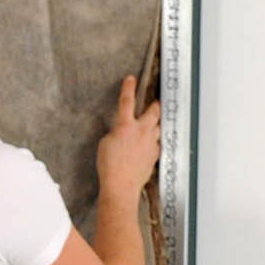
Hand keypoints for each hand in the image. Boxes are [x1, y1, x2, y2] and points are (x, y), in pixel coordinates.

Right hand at [97, 75, 161, 197]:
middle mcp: (141, 132)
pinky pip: (157, 143)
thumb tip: (122, 130)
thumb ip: (116, 132)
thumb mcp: (105, 143)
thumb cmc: (109, 166)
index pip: (127, 101)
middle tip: (155, 102)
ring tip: (153, 123)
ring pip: (158, 127)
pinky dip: (154, 141)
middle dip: (155, 105)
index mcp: (125, 126)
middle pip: (154, 111)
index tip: (131, 79)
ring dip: (156, 123)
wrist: (120, 186)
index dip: (129, 88)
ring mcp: (150, 143)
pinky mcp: (154, 155)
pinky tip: (149, 144)